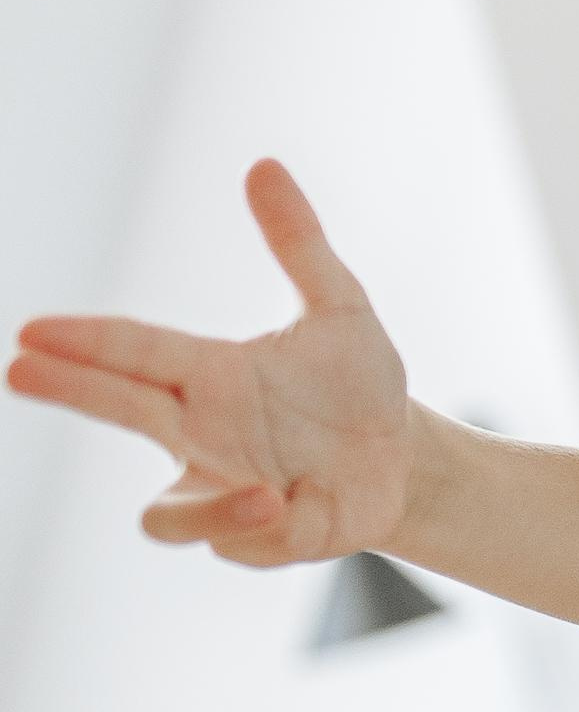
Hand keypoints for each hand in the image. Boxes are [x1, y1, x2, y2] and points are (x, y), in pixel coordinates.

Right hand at [7, 161, 412, 562]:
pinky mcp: (263, 540)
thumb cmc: (359, 385)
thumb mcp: (341, 306)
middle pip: (122, 413)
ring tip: (269, 494)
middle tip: (21, 367)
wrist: (406, 459)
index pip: (136, 350)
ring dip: (209, 512)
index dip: (83, 341)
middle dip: (75, 390)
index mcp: (211, 374)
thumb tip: (264, 165)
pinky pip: (247, 546)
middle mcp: (204, 433)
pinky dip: (277, 531)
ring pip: (169, 518)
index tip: (27, 331)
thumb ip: (300, 243)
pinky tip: (315, 504)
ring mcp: (225, 491)